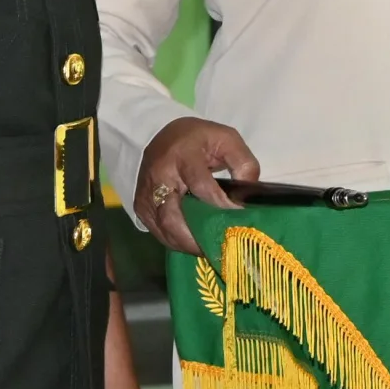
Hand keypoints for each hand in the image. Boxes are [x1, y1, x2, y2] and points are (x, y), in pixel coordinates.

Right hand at [134, 116, 260, 255]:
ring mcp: (146, 194)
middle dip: (197, 236)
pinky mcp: (141, 207)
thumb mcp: (226, 139)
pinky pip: (158, 232)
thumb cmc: (199, 139)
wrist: (163, 137)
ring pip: (165, 229)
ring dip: (188, 245)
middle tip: (220, 248)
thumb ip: (243, 163)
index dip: (219, 204)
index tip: (237, 217)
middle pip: (174, 216)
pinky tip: (195, 245)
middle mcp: (160, 175)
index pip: (200, 185)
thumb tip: (248, 193)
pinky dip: (177, 243)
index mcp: (183, 155)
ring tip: (211, 251)